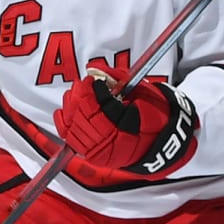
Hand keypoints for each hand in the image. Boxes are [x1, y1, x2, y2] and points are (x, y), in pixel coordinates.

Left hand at [53, 68, 197, 177]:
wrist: (160, 142)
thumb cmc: (155, 118)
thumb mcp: (144, 93)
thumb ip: (119, 79)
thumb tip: (97, 69)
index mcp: (130, 127)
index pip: (105, 107)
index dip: (96, 91)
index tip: (94, 79)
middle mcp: (113, 143)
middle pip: (86, 116)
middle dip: (81, 96)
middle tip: (84, 83)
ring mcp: (100, 152)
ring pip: (75, 127)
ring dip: (72, 106)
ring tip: (76, 93)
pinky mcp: (91, 155)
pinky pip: (70, 138)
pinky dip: (64, 123)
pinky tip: (64, 110)